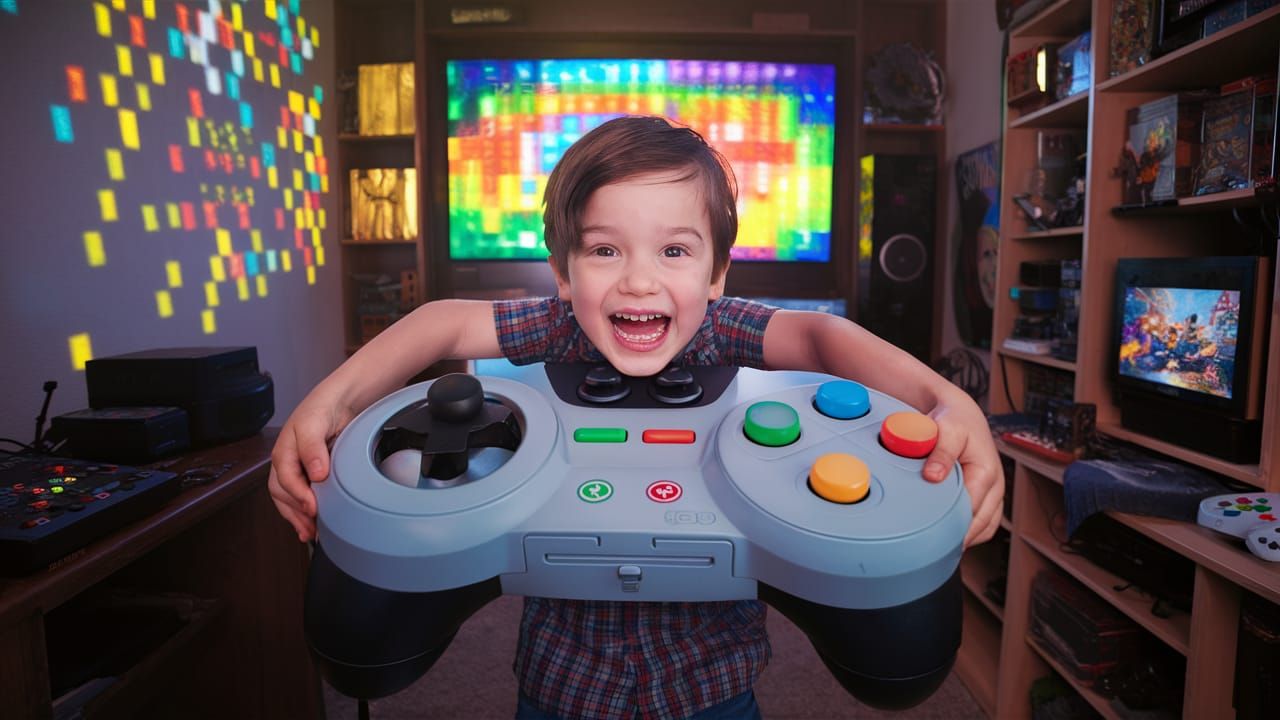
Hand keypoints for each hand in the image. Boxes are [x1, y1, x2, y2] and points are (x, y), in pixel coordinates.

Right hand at [268, 389, 353, 541]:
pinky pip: (302, 497)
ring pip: (289, 500)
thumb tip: (316, 473)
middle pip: (283, 495)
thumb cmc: (322, 408)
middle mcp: (288, 464)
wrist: (339, 401)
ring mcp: (298, 471)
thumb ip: (312, 447)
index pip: (285, 479)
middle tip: (311, 528)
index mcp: (283, 452)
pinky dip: (304, 513)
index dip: (298, 495)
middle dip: (295, 513)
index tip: (313, 507)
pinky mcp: (311, 476)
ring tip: (310, 533)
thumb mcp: (314, 423)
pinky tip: (312, 526)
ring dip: (298, 518)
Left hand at [921, 390, 1004, 547]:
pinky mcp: (988, 497)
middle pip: (979, 525)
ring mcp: (994, 494)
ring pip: (984, 528)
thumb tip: (933, 477)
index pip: (971, 511)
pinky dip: (969, 532)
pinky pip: (984, 524)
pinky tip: (951, 536)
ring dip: (966, 538)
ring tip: (941, 548)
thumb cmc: (955, 420)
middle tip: (932, 550)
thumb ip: (941, 452)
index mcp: (987, 473)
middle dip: (959, 537)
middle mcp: (995, 487)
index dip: (953, 527)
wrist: (960, 414)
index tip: (934, 540)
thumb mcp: (947, 430)